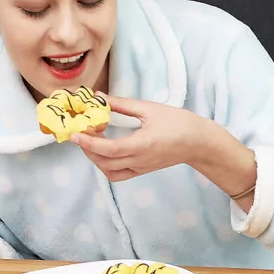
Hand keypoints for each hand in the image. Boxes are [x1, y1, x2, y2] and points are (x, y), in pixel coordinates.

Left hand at [71, 96, 206, 181]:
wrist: (198, 142)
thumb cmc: (178, 122)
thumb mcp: (150, 108)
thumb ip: (122, 104)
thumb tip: (99, 98)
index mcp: (142, 145)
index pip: (109, 149)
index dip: (89, 143)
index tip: (74, 134)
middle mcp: (139, 160)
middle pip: (104, 162)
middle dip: (88, 148)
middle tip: (81, 131)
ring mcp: (140, 168)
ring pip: (109, 171)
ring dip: (96, 158)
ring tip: (92, 140)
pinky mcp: (142, 170)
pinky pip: (118, 174)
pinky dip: (106, 165)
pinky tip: (105, 150)